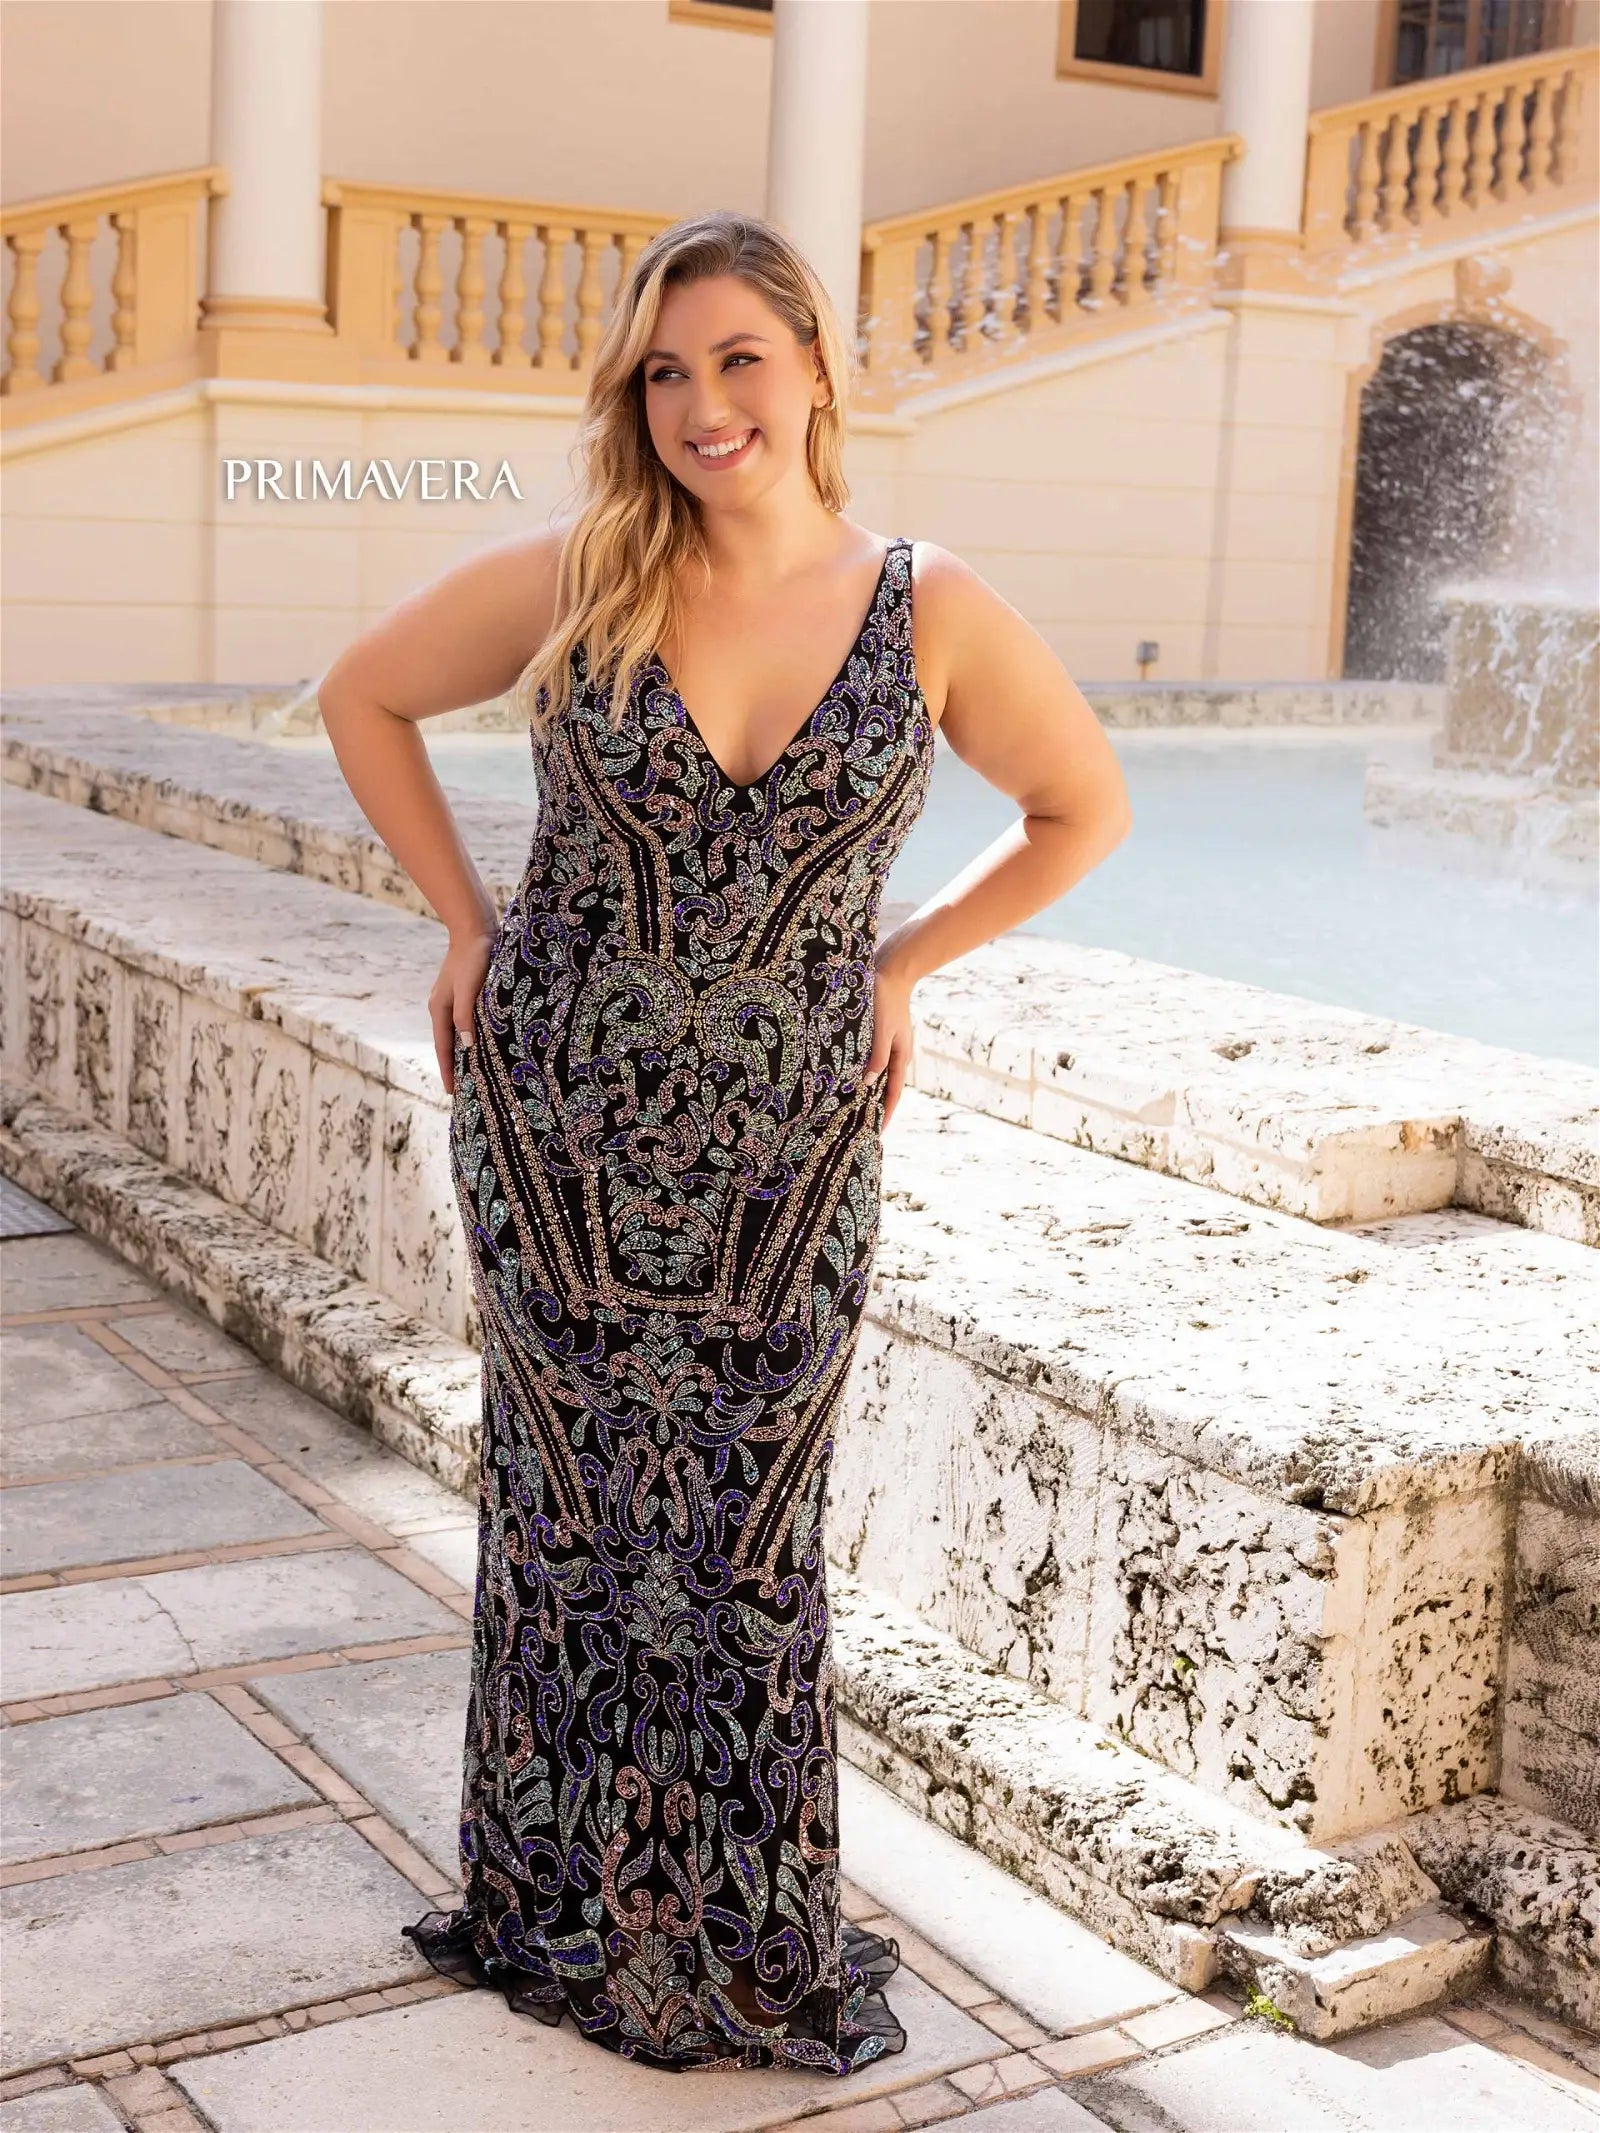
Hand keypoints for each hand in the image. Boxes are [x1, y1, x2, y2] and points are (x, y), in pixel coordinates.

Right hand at [430, 923, 497, 1094]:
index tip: (453, 1092)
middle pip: (447, 1042)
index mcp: (439, 1007)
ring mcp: (452, 998)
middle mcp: (442, 1005)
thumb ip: (466, 1016)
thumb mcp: (469, 988)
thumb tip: (466, 1045)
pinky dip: (470, 1035)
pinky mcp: (464, 991)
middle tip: (464, 1088)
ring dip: (463, 1051)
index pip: (443, 1047)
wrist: (475, 928)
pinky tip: (482, 1041)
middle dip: (454, 1065)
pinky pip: (465, 1020)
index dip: (449, 1070)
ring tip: (473, 1070)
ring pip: (456, 1032)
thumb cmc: (473, 957)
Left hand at [864, 951, 915, 1127]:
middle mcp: (895, 1053)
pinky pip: (869, 1059)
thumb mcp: (881, 1031)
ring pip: (875, 1074)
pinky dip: (861, 1071)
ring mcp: (887, 1044)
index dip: (886, 1114)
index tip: (876, 1134)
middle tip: (859, 1126)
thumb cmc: (885, 999)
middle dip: (875, 1106)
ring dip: (866, 1090)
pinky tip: (846, 1076)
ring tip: (850, 1107)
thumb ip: (876, 1057)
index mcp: (901, 1056)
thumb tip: (868, 1084)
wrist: (892, 969)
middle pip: (885, 1087)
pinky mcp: (878, 1034)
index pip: (893, 1094)